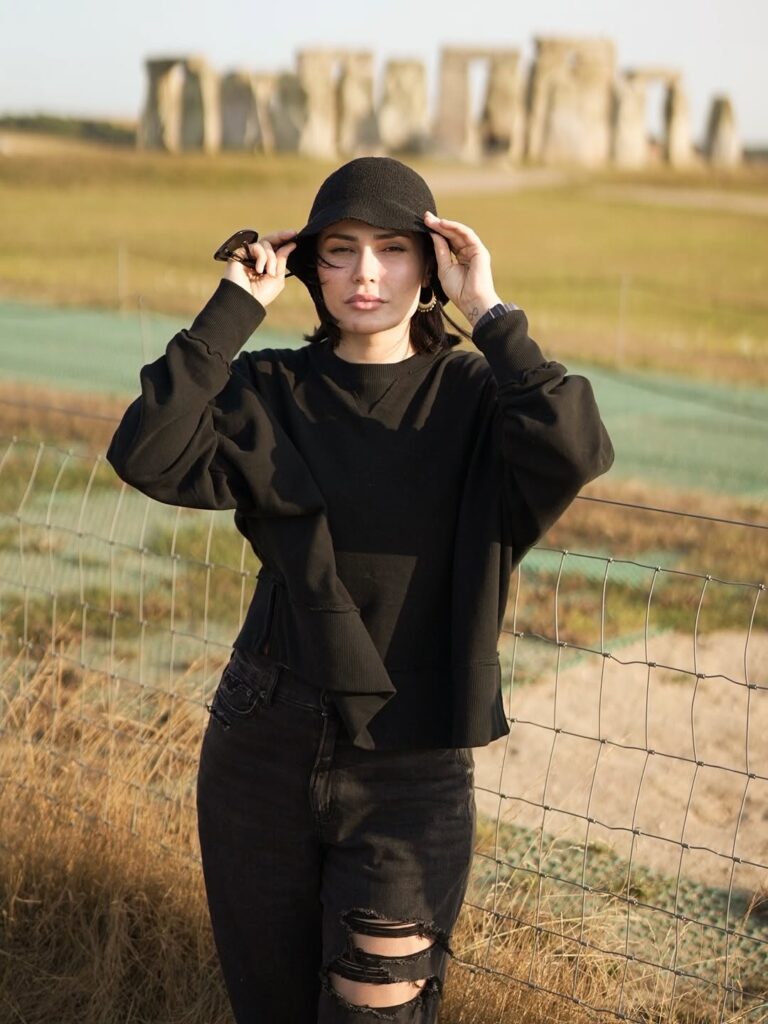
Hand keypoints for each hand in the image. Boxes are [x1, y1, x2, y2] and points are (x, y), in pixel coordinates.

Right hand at [223, 229, 296, 306]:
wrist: (245, 301)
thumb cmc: (261, 295)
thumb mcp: (277, 278)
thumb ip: (282, 261)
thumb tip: (290, 245)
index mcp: (266, 264)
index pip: (275, 248)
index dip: (284, 240)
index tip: (294, 235)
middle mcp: (257, 258)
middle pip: (269, 240)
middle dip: (281, 237)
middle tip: (291, 234)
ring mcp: (248, 255)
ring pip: (265, 244)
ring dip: (271, 258)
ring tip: (270, 272)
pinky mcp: (240, 254)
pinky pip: (256, 247)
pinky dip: (262, 257)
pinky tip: (259, 269)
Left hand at [424, 211, 500, 326]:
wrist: (471, 301)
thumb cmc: (458, 290)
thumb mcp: (444, 268)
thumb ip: (440, 251)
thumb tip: (434, 234)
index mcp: (460, 257)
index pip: (447, 241)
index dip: (436, 232)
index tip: (424, 224)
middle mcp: (468, 252)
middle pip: (452, 234)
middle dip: (438, 225)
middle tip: (425, 217)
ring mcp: (474, 250)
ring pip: (458, 232)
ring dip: (445, 225)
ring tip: (431, 220)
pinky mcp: (479, 250)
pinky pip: (466, 234)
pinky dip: (455, 227)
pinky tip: (443, 224)